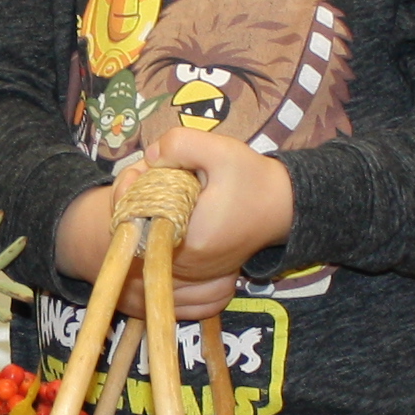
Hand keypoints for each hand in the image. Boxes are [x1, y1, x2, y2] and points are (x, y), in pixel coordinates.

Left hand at [133, 125, 290, 316]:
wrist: (284, 207)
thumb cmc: (253, 179)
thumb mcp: (221, 150)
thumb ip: (181, 144)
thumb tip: (150, 156)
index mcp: (188, 237)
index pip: (134, 217)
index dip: (130, 188)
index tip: (145, 165)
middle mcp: (185, 263)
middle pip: (137, 228)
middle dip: (137, 194)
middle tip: (156, 167)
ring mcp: (191, 270)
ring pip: (148, 238)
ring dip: (148, 208)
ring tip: (166, 180)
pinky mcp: (197, 268)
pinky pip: (163, 246)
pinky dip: (161, 222)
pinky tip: (174, 198)